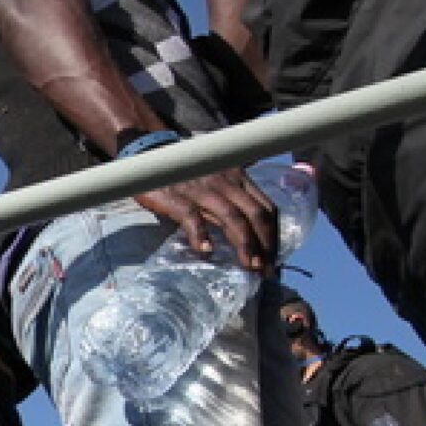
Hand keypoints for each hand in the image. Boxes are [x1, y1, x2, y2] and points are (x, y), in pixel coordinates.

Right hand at [137, 167, 277, 271]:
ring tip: (249, 267)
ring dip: (244, 245)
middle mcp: (226, 182)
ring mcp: (202, 189)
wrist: (151, 155)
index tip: (273, 258)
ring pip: (232, 218)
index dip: (273, 235)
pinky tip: (206, 251)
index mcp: (238, 178)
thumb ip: (233, 198)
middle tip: (265, 270)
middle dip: (265, 245)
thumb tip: (251, 230)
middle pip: (255, 215)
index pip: (266, 207)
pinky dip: (201, 235)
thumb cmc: (188, 173)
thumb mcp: (218, 179)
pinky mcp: (177, 196)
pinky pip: (193, 217)